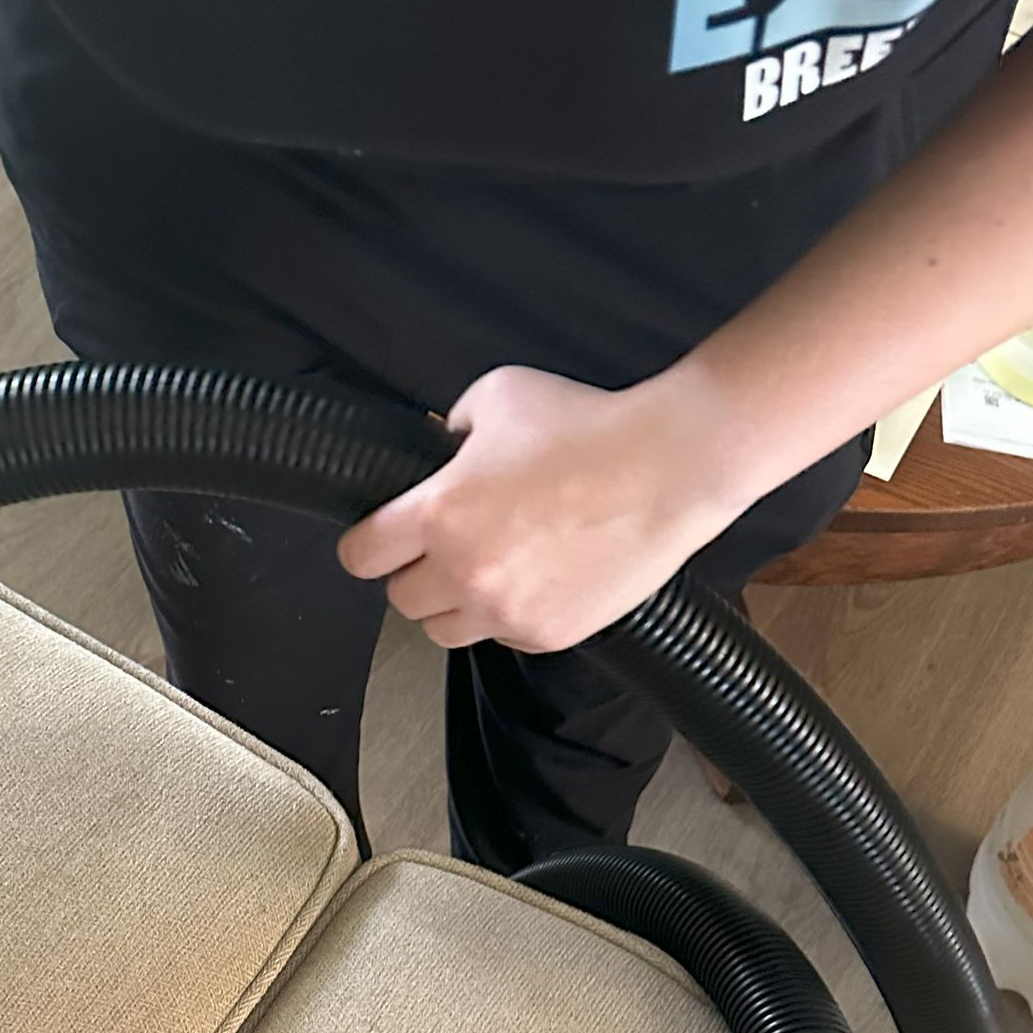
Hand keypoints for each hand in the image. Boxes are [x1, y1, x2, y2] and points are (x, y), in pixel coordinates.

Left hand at [337, 363, 760, 651]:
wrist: (670, 465)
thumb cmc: (590, 425)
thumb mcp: (499, 396)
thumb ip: (452, 430)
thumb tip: (438, 452)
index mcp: (440, 515)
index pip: (361, 556)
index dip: (367, 544)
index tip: (379, 538)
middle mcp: (466, 572)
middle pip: (401, 601)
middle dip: (415, 573)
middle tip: (445, 546)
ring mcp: (507, 610)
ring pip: (446, 630)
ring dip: (456, 603)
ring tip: (489, 568)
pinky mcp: (549, 634)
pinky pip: (504, 637)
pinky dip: (510, 614)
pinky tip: (538, 576)